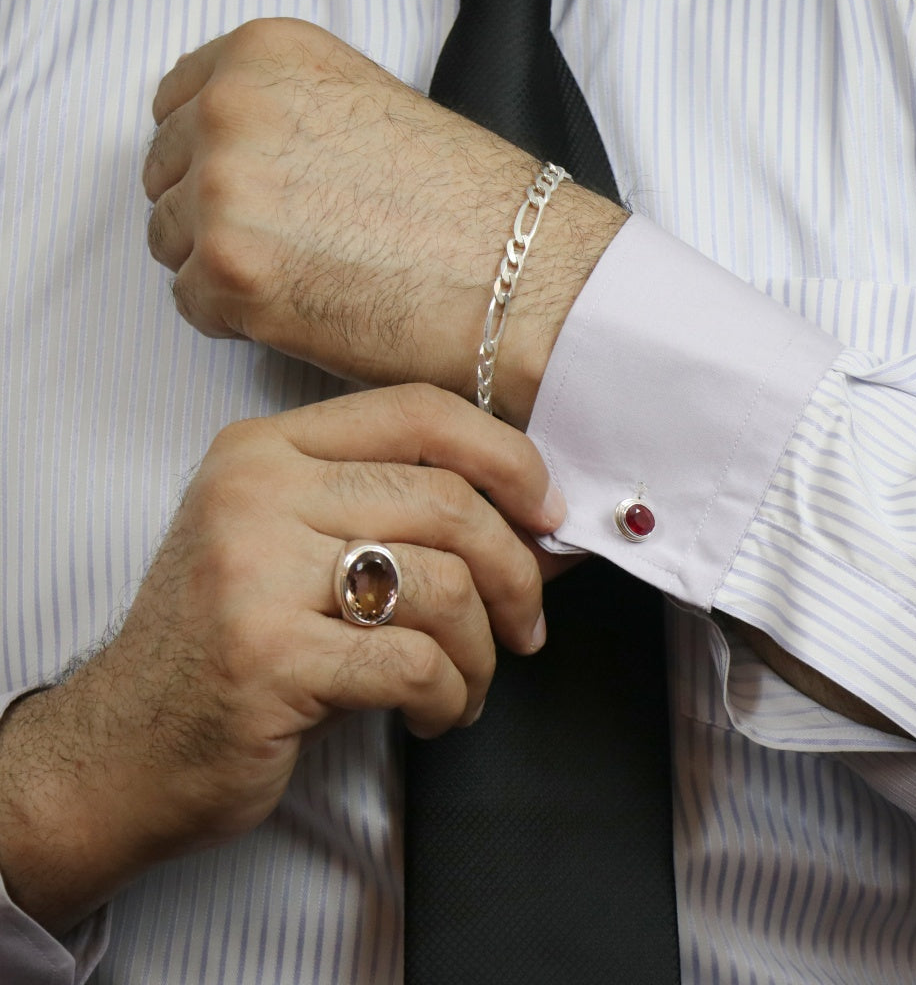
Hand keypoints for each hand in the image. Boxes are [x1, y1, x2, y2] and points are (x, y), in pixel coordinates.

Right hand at [0, 384, 564, 933]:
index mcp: (267, 450)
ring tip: (466, 684)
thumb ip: (411, 526)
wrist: (125, 748)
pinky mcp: (268, 657)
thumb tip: (545, 527)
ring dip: (481, 651)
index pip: (419, 412)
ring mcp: (255, 572)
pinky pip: (416, 664)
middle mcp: (255, 493)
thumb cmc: (234, 648)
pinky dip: (450, 697)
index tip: (546, 515)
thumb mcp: (306, 557)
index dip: (508, 458)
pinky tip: (433, 714)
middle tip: (525, 628)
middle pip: (447, 501)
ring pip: (443, 586)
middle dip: (515, 574)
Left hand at [142, 18, 626, 427]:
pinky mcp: (232, 276)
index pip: (176, 106)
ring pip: (171, 244)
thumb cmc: (470, 212)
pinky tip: (301, 313)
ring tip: (301, 284)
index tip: (243, 196)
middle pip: (164, 178)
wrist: (522, 279)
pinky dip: (235, 320)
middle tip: (281, 253)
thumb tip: (235, 160)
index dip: (207, 162)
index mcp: (267, 57)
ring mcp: (225, 194)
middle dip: (211, 220)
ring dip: (221, 270)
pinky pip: (192, 305)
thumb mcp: (367, 113)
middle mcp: (232, 112)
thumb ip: (286, 121)